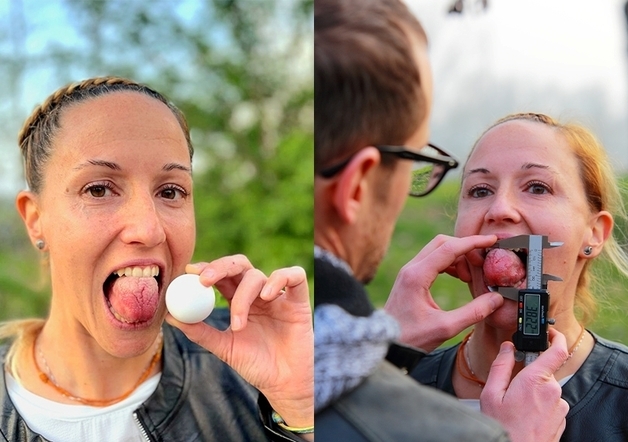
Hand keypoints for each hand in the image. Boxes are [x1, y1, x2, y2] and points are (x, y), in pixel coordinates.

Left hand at [165, 255, 312, 428]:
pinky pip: (294, 275)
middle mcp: (257, 294)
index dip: (207, 269)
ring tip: (239, 325)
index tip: (189, 273)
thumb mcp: (223, 348)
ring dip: (243, 297)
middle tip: (204, 280)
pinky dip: (279, 278)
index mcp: (239, 300)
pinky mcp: (299, 300)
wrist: (283, 384)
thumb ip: (199, 332)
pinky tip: (267, 296)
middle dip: (220, 267)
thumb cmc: (255, 366)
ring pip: (257, 276)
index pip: (221, 276)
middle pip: (239, 266)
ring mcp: (278, 296)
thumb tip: (169, 317)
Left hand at [384, 234, 502, 352]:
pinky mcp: (410, 277)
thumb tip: (496, 298)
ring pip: (437, 250)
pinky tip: (460, 277)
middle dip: (465, 248)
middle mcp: (411, 268)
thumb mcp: (446, 328)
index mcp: (417, 276)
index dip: (473, 243)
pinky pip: (432, 260)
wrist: (386, 342)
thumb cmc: (411, 337)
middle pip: (442, 242)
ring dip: (457, 256)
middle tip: (482, 263)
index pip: (449, 248)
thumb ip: (473, 312)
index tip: (491, 240)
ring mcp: (409, 271)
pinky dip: (449, 263)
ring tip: (470, 277)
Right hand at [481, 328, 568, 441]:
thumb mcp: (491, 394)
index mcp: (535, 380)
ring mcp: (560, 407)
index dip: (556, 337)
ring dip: (533, 392)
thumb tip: (507, 347)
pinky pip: (551, 404)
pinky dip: (539, 406)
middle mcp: (553, 391)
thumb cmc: (502, 427)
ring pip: (547, 389)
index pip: (556, 351)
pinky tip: (525, 416)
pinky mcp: (562, 419)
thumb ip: (501, 366)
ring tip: (517, 408)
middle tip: (512, 388)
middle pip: (544, 372)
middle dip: (529, 375)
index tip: (550, 333)